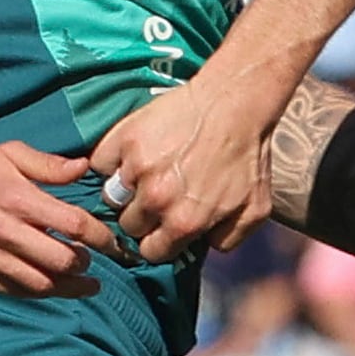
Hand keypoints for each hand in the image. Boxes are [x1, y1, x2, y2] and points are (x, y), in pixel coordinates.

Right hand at [0, 139, 114, 295]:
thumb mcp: (10, 154)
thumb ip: (49, 165)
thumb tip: (85, 168)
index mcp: (16, 198)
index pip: (73, 225)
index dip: (101, 238)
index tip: (114, 243)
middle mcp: (0, 230)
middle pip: (59, 261)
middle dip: (85, 264)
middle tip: (93, 261)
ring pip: (39, 284)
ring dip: (69, 287)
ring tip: (87, 284)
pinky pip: (14, 291)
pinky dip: (40, 292)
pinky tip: (56, 287)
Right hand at [96, 77, 281, 258]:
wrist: (234, 103)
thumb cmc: (248, 155)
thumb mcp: (254, 209)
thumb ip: (228, 238)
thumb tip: (203, 247)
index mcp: (185, 222)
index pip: (151, 252)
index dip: (158, 242)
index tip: (162, 230)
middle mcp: (156, 199)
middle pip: (129, 225)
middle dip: (143, 217)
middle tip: (156, 198)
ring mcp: (136, 168)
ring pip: (111, 197)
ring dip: (124, 191)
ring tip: (142, 177)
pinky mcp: (124, 139)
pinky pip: (100, 164)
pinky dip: (110, 162)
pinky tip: (129, 157)